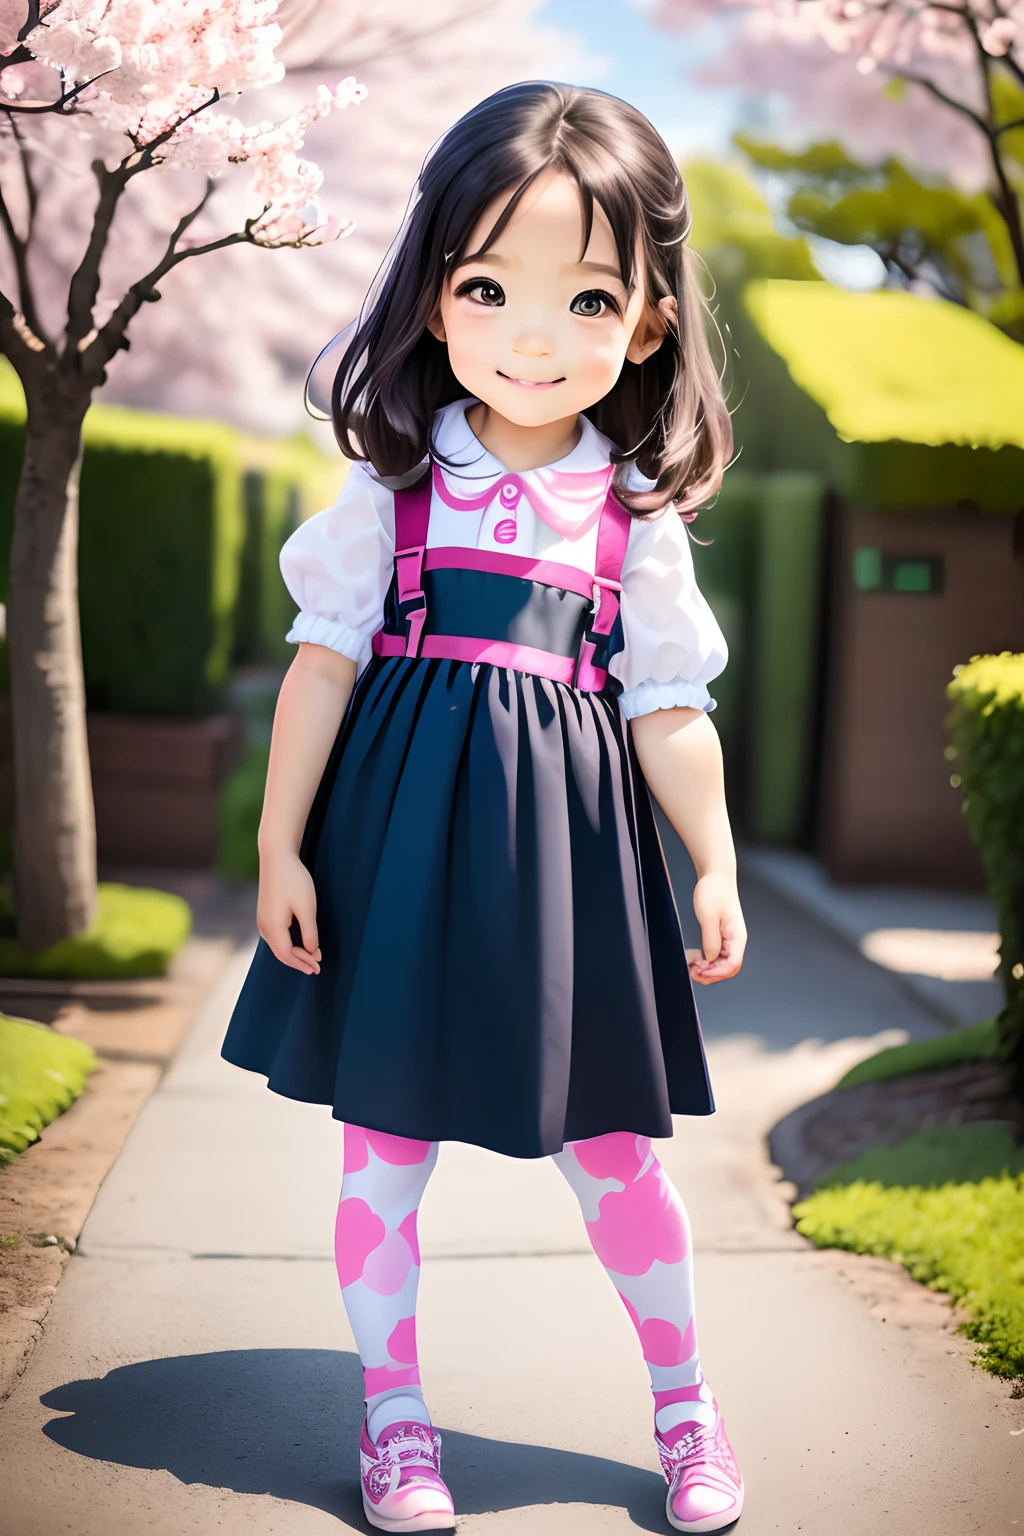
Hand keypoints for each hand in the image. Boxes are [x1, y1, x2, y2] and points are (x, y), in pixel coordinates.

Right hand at [256, 850, 320, 975]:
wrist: (276, 857)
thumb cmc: (294, 880)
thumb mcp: (306, 907)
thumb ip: (309, 932)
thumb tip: (311, 952)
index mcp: (273, 927)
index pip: (288, 955)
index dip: (303, 963)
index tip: (319, 967)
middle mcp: (264, 927)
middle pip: (281, 953)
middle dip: (299, 962)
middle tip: (317, 968)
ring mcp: (262, 920)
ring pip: (278, 946)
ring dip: (294, 954)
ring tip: (310, 959)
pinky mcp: (265, 914)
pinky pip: (276, 937)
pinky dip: (288, 944)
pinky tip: (299, 944)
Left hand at [686, 872, 745, 985]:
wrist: (716, 875)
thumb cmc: (714, 891)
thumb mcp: (708, 917)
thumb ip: (710, 941)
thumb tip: (710, 960)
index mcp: (737, 937)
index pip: (732, 965)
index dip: (716, 973)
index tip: (699, 971)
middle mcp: (735, 941)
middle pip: (727, 968)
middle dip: (709, 974)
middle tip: (691, 971)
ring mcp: (728, 939)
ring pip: (720, 964)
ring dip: (706, 968)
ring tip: (690, 965)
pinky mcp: (720, 936)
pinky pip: (714, 955)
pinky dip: (704, 960)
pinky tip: (693, 957)